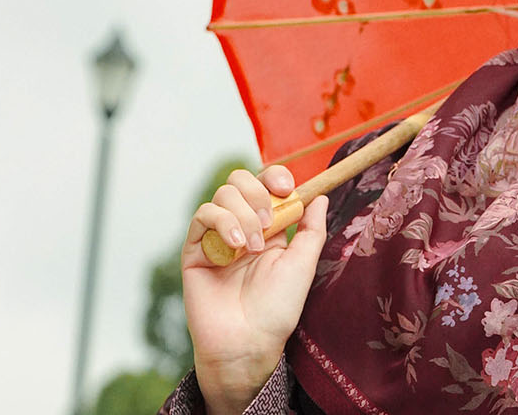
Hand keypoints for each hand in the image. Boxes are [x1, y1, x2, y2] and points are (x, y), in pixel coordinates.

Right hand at [181, 165, 328, 413]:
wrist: (247, 341)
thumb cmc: (277, 309)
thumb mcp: (303, 263)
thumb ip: (312, 229)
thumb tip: (321, 196)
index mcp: (269, 229)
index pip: (266, 184)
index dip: (275, 177)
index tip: (286, 187)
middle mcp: (242, 227)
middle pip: (240, 180)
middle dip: (257, 192)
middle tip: (269, 221)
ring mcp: (217, 237)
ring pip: (223, 194)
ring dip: (243, 214)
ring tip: (253, 247)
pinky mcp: (196, 250)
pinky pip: (202, 216)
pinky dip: (221, 222)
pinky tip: (235, 246)